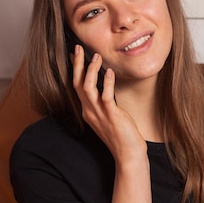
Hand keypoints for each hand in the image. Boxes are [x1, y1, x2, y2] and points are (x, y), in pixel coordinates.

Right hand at [71, 45, 145, 160]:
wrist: (128, 155)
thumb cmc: (122, 136)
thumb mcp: (109, 116)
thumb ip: (105, 103)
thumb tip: (105, 87)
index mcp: (88, 111)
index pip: (77, 86)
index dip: (75, 70)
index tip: (74, 54)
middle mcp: (90, 112)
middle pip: (77, 84)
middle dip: (77, 65)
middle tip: (78, 48)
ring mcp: (99, 114)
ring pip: (87, 88)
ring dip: (91, 71)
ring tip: (96, 56)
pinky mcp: (111, 116)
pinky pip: (105, 97)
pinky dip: (106, 83)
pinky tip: (109, 72)